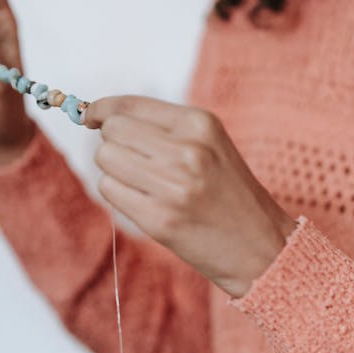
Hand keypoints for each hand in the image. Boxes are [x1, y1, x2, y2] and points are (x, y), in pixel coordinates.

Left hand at [85, 96, 295, 297]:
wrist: (262, 247)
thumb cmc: (231, 195)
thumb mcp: (210, 145)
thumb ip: (163, 127)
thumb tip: (102, 117)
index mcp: (200, 123)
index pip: (129, 105)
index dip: (101, 110)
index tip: (92, 116)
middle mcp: (187, 150)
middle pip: (111, 131)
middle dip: (113, 144)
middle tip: (134, 161)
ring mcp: (172, 186)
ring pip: (106, 159)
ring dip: (115, 171)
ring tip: (146, 185)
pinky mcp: (159, 219)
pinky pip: (110, 190)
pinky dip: (120, 195)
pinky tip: (147, 204)